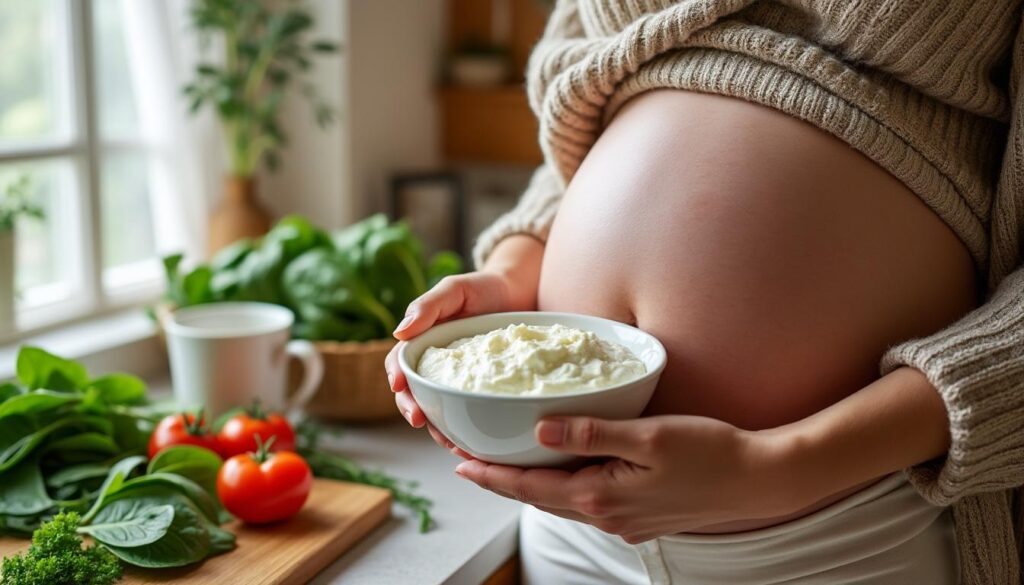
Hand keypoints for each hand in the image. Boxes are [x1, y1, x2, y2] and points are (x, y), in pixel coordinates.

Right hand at [384, 269, 536, 453]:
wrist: (523, 294)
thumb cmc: (484, 288)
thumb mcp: (455, 289)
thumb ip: (428, 306)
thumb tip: (399, 333)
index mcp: (422, 343)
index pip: (400, 365)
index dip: (397, 378)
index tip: (400, 389)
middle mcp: (436, 367)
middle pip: (415, 394)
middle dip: (414, 410)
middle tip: (421, 422)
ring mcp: (459, 382)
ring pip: (440, 411)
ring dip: (440, 430)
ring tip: (452, 443)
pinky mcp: (481, 392)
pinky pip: (470, 414)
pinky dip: (469, 430)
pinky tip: (477, 444)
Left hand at [453, 415, 798, 542]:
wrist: (758, 481)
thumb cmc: (710, 453)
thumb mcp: (648, 436)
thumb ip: (591, 432)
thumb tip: (538, 427)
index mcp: (601, 497)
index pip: (530, 487)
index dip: (491, 475)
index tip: (458, 463)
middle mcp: (606, 516)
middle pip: (539, 499)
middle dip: (502, 481)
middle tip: (469, 461)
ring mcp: (624, 522)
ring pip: (563, 503)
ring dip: (531, 486)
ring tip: (505, 467)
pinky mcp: (640, 519)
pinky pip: (588, 504)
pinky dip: (563, 489)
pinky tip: (563, 473)